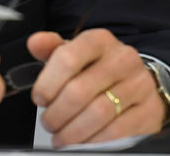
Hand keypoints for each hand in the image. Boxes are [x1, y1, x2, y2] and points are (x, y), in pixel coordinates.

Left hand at [28, 28, 165, 146]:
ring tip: (60, 136)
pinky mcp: (148, 111)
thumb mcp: (75, 51)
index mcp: (99, 40)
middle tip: (48, 122)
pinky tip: (82, 142)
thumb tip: (34, 43)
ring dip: (73, 131)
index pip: (67, 58)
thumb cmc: (98, 66)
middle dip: (57, 112)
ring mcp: (138, 85)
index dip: (48, 83)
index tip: (39, 98)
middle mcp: (122, 59)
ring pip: (98, 113)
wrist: (136, 80)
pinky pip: (117, 131)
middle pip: (79, 90)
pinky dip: (95, 140)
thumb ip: (51, 48)